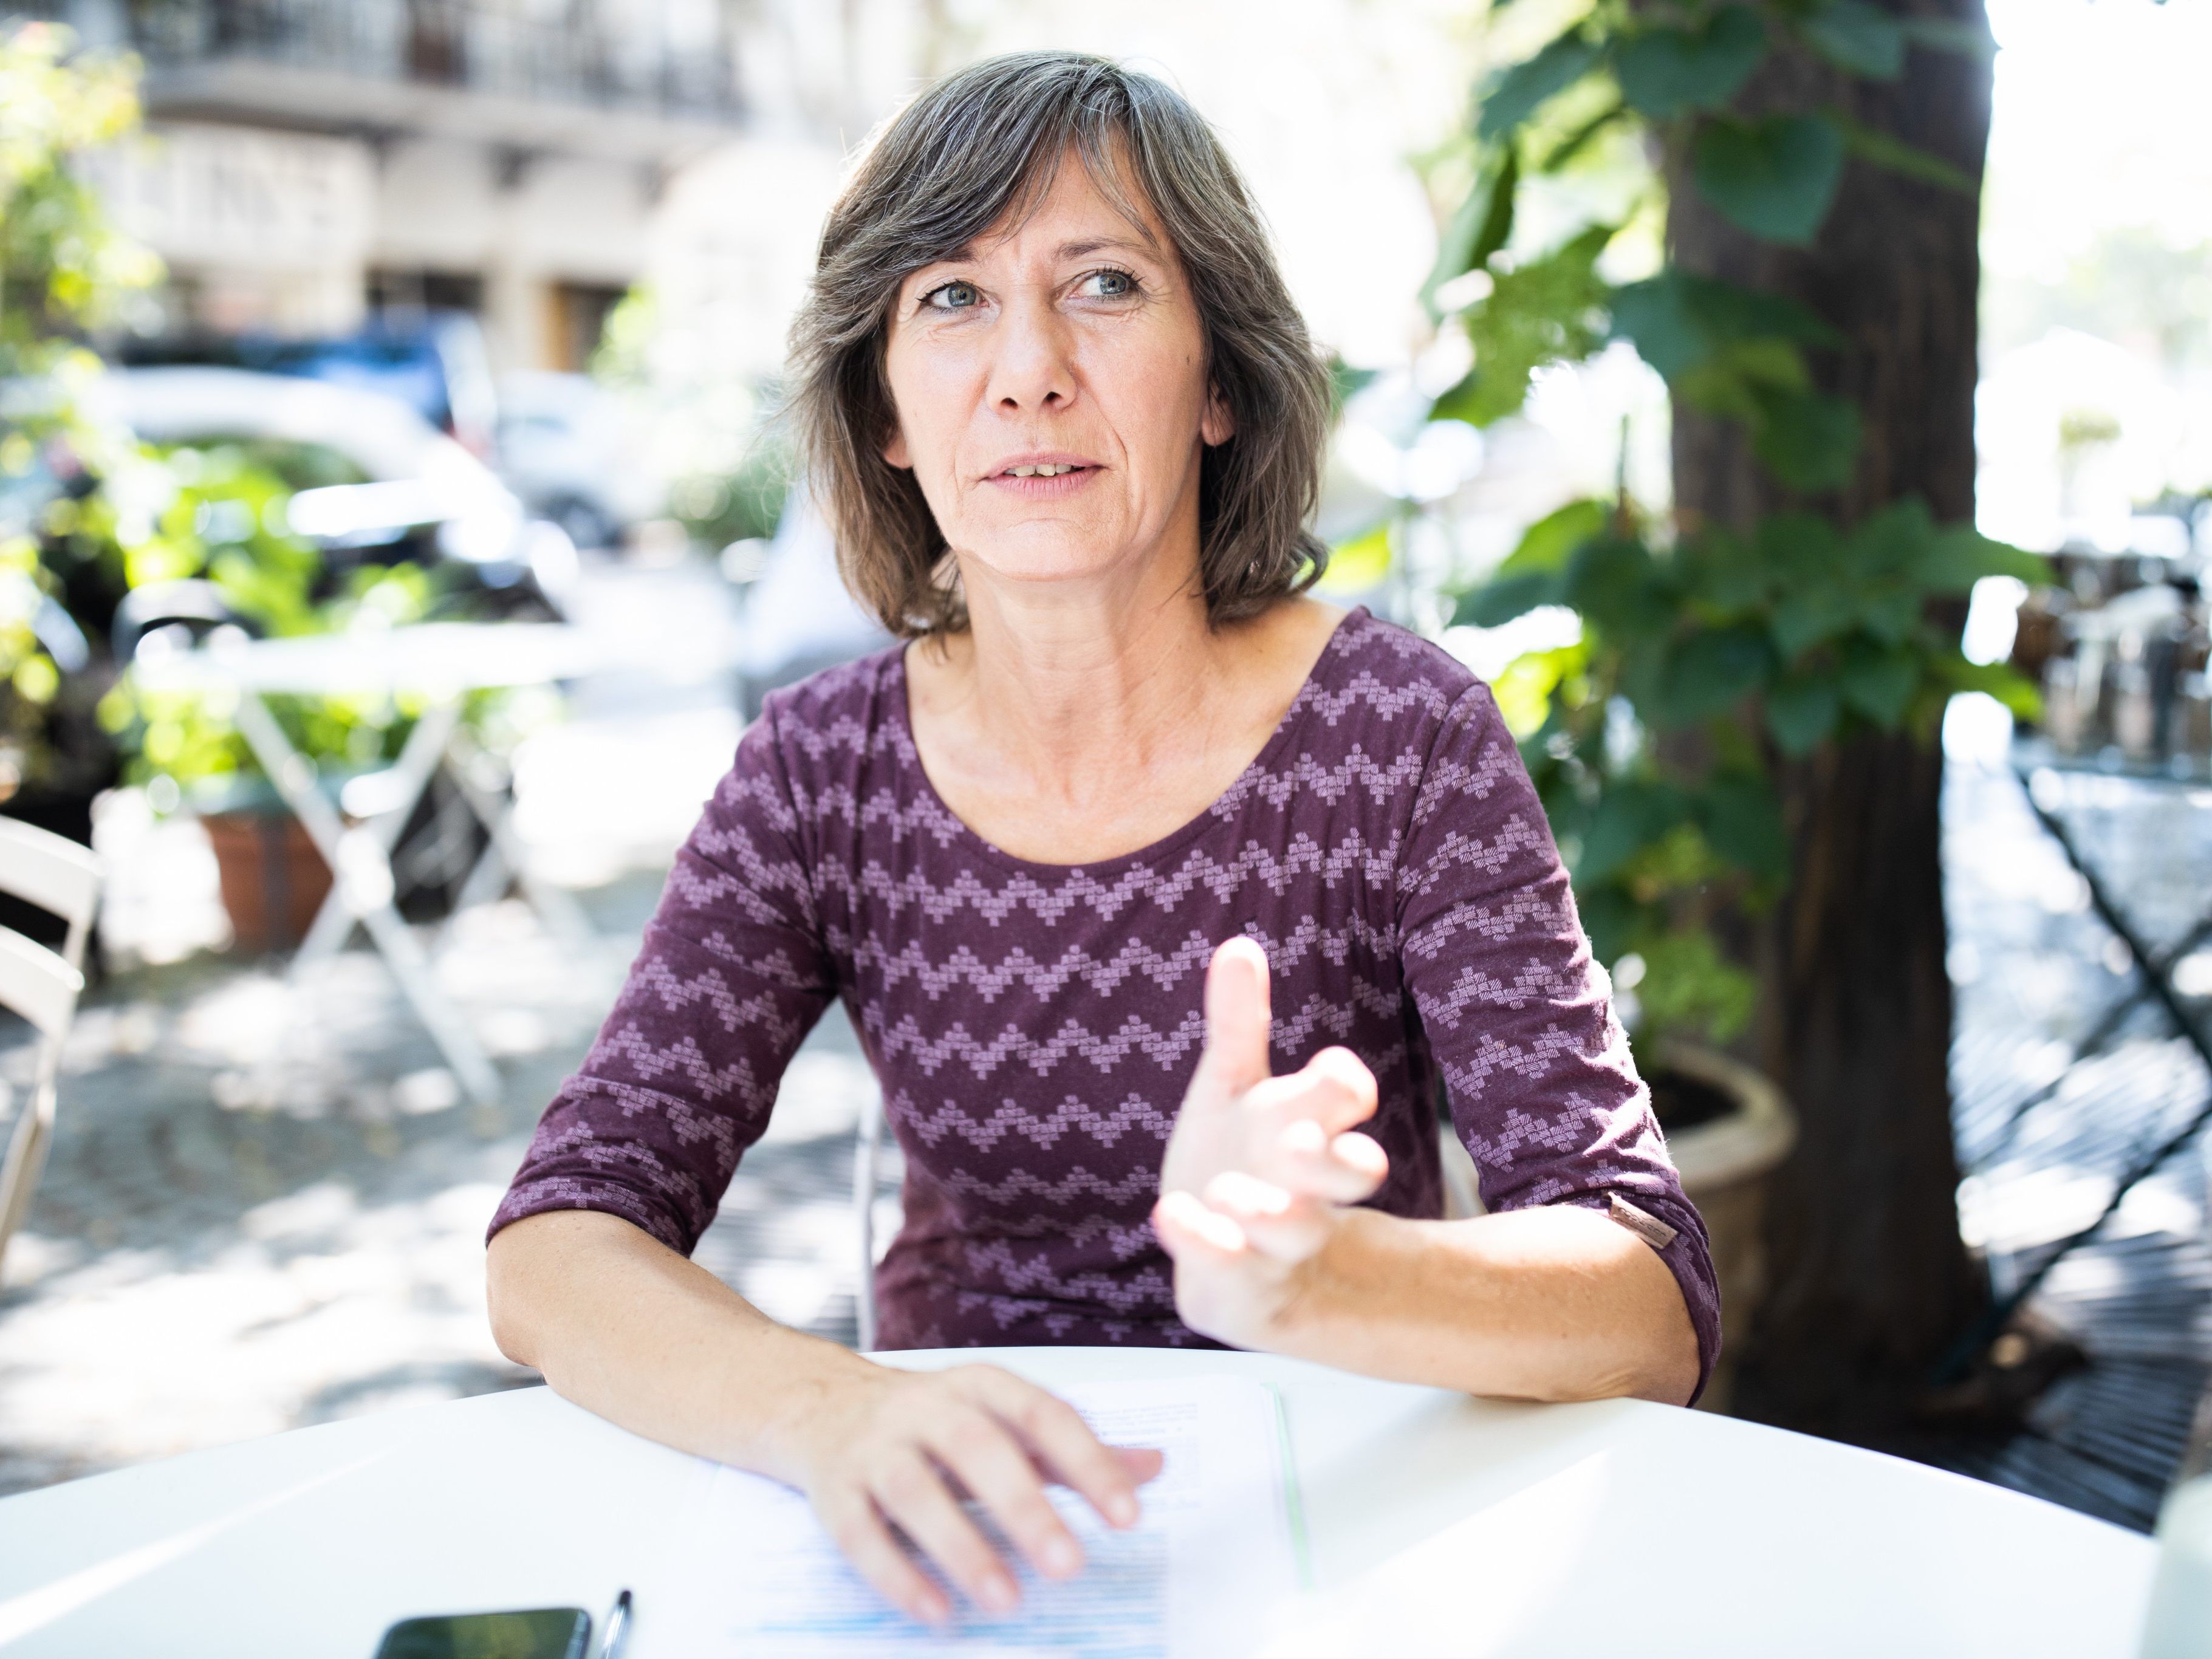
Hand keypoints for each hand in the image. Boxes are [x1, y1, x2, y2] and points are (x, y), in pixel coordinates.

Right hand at [788, 1362, 1163, 1625]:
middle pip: (976, 1447)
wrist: (823, 1406)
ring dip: (961, 1545)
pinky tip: (937, 1611)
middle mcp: (925, 1407)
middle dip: (1024, 1507)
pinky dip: (897, 1574)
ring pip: (914, 1491)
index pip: (1042, 1414)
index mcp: (980, 1385)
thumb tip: (1155, 1467)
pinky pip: (860, 1533)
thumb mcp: (1005, 1421)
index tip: (1128, 1515)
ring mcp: (874, 1448)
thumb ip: (1073, 1448)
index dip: (1087, 1462)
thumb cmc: (935, 1422)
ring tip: (1006, 1600)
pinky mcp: (834, 1492)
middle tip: (1069, 1565)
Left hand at [1153, 937, 1388, 1347]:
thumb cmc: (1242, 1159)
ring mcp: (1279, 1242)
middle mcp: (1307, 1187)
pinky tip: (1172, 1216)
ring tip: (1228, 1192)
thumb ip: (1239, 1025)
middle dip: (1335, 1157)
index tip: (1333, 1073)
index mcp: (1309, 1128)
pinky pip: (1234, 1271)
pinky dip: (1208, 1245)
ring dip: (1267, 1208)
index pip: (1347, 1099)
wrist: (1242, 1268)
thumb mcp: (1235, 1090)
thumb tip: (1239, 944)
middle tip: (1297, 1142)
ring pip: (1297, 1228)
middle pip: (1354, 1172)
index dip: (1345, 1086)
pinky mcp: (1243, 1285)